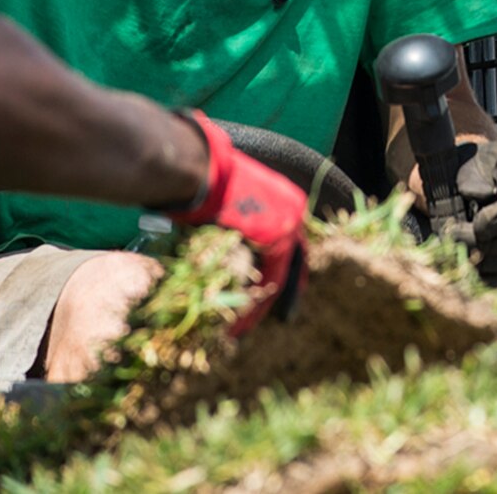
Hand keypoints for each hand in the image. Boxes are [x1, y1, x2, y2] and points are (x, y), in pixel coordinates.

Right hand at [167, 110, 309, 334]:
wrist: (203, 169)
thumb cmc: (206, 182)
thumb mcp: (230, 203)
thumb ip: (237, 223)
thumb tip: (224, 240)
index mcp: (283, 200)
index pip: (289, 244)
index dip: (284, 269)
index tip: (276, 288)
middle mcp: (293, 211)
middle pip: (293, 260)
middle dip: (285, 291)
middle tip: (283, 316)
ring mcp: (290, 224)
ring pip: (281, 275)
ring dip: (265, 304)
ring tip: (250, 327)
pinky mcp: (279, 239)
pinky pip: (271, 279)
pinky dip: (256, 303)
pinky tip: (243, 323)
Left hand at [420, 139, 496, 280]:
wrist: (460, 172)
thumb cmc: (470, 162)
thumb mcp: (476, 156)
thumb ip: (481, 171)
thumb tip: (482, 193)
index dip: (492, 221)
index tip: (472, 220)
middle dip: (477, 243)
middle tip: (451, 235)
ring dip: (475, 260)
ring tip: (451, 249)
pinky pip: (495, 275)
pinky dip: (478, 277)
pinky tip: (460, 270)